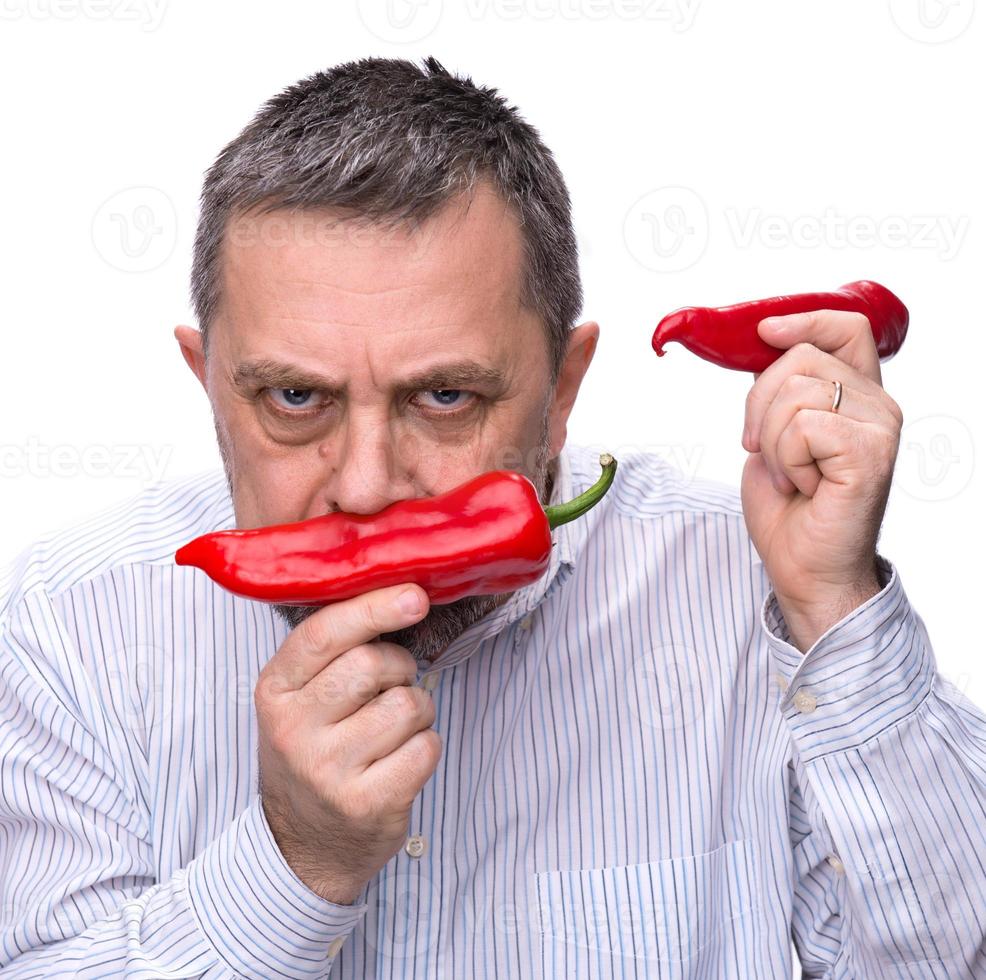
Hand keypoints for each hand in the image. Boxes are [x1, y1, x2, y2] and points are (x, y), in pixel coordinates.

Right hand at [254, 582, 439, 904]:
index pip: (324, 634)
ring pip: (407, 704)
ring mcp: (327, 771)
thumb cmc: (316, 749)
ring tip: (394, 730)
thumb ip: (335, 650)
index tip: (415, 596)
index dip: (374, 608)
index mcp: (274, 691)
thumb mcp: (301, 697)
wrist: (303, 844)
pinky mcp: (366, 804)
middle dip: (399, 667)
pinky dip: (426, 746)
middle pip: (372, 664)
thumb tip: (401, 595)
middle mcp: (293, 730)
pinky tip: (400, 761)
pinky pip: (426, 748)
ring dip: (417, 709)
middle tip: (392, 685)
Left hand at [740, 310, 901, 649]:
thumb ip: (780, 392)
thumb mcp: (775, 436)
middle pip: (801, 357)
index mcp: (857, 397)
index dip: (803, 320)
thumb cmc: (790, 510)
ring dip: (772, 442)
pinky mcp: (870, 453)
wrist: (804, 568)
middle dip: (758, 404)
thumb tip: (763, 346)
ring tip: (791, 475)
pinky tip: (804, 486)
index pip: (846, 328)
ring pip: (794, 393)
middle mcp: (877, 405)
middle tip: (763, 450)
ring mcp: (879, 428)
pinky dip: (786, 460)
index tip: (763, 333)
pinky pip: (802, 426)